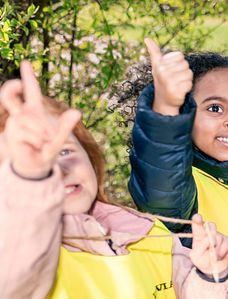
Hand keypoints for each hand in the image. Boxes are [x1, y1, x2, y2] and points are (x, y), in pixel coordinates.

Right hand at [0, 61, 79, 178]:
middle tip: (17, 83)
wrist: (36, 166)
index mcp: (34, 111)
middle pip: (10, 94)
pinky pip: (26, 131)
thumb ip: (66, 126)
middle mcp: (22, 114)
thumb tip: (77, 111)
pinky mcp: (12, 133)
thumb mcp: (59, 138)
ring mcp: (15, 123)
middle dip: (11, 86)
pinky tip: (35, 146)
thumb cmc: (46, 150)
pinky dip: (36, 139)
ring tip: (44, 141)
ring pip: (27, 119)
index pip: (31, 91)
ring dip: (41, 131)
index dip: (28, 77)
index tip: (25, 62)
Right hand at [145, 38, 192, 115]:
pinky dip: (187, 88)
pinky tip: (180, 90)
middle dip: (184, 71)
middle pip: (186, 65)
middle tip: (176, 78)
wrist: (163, 101)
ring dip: (186, 79)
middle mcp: (163, 73)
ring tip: (178, 84)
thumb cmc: (162, 80)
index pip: (180, 56)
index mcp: (160, 65)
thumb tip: (146, 38)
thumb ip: (154, 52)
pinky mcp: (176, 92)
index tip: (173, 69)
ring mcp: (169, 83)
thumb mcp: (157, 66)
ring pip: (189, 74)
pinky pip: (190, 84)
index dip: (179, 62)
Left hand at [190, 214, 227, 278]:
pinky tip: (219, 256)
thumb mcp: (195, 256)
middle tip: (211, 244)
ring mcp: (219, 236)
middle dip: (211, 233)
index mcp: (198, 234)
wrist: (213, 269)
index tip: (198, 218)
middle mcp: (209, 233)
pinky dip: (222, 252)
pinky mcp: (227, 241)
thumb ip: (200, 247)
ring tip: (213, 256)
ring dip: (216, 249)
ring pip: (218, 237)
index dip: (197, 219)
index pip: (197, 223)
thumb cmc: (202, 260)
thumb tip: (209, 240)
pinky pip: (225, 244)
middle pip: (211, 226)